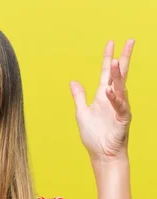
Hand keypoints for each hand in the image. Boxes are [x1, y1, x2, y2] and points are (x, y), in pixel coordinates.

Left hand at [69, 39, 134, 161]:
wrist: (101, 154)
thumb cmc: (94, 135)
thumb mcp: (81, 112)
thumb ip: (79, 96)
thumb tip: (73, 81)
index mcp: (102, 96)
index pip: (106, 73)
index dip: (108, 58)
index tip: (111, 43)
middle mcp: (112, 99)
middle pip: (119, 75)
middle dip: (123, 58)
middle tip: (129, 41)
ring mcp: (119, 108)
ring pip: (120, 88)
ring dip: (118, 75)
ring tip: (116, 61)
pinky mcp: (123, 119)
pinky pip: (120, 107)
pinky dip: (115, 99)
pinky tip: (110, 91)